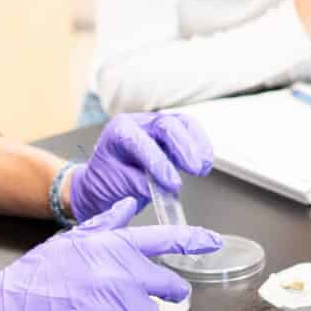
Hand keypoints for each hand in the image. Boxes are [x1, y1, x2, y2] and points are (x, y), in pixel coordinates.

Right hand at [0, 198, 220, 310]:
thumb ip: (105, 223)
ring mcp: (123, 308)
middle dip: (164, 290)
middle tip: (139, 292)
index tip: (213, 241)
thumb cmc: (37, 275)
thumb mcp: (71, 240)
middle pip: (168, 286)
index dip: (193, 241)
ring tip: (97, 310)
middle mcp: (124, 274)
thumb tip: (127, 205)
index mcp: (113, 246)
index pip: (164, 240)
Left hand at [69, 111, 213, 221]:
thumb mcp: (113, 184)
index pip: (139, 140)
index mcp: (118, 131)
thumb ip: (136, 183)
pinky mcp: (172, 134)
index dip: (158, 161)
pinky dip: (201, 146)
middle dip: (183, 148)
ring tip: (201, 168)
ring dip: (196, 145)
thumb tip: (160, 187)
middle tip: (194, 170)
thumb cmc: (106, 180)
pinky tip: (205, 163)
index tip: (172, 184)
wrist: (106, 181)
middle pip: (166, 125)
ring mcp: (156, 126)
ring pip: (183, 123)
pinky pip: (191, 131)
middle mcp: (138, 123)